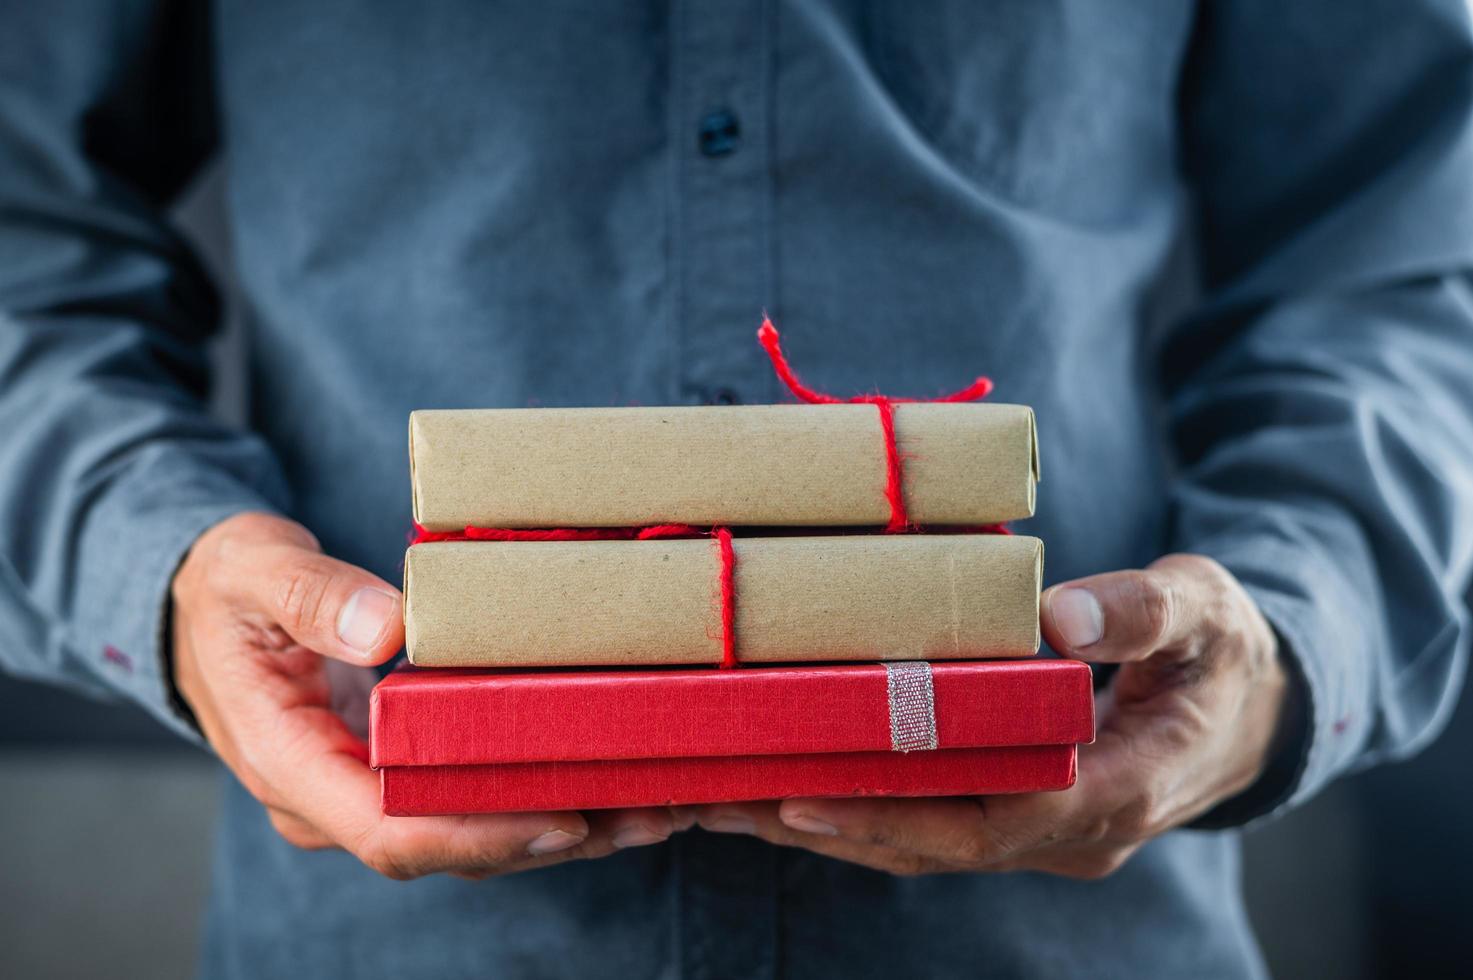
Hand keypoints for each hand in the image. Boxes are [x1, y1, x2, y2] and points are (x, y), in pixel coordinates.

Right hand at [171, 512, 673, 879]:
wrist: (204, 608)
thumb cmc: (228, 588)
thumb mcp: (255, 572)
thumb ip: (315, 596)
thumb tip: (387, 629)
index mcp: (288, 760)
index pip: (388, 828)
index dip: (480, 835)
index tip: (564, 818)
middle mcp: (329, 797)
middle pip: (448, 844)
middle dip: (549, 836)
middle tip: (651, 812)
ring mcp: (363, 789)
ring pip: (469, 832)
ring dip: (564, 825)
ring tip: (659, 806)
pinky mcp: (395, 770)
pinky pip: (470, 798)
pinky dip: (539, 794)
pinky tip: (612, 781)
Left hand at [689, 554, 1288, 877]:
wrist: (1253, 710)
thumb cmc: (1224, 653)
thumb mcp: (1204, 613)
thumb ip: (1142, 611)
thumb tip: (1059, 614)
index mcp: (1125, 788)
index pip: (1002, 820)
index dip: (902, 813)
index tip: (807, 793)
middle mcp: (1077, 830)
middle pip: (941, 845)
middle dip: (833, 826)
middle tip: (728, 797)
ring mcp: (1048, 831)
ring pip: (927, 844)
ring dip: (832, 825)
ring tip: (731, 798)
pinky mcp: (1024, 813)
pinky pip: (935, 822)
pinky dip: (864, 808)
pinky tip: (793, 783)